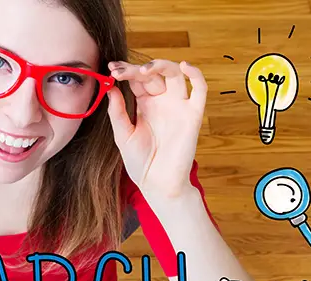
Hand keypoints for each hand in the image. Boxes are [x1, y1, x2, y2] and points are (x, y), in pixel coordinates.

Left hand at [105, 59, 206, 199]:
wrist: (157, 184)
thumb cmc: (140, 162)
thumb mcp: (123, 135)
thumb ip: (117, 112)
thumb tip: (110, 88)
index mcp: (145, 104)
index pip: (137, 79)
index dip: (125, 71)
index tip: (111, 69)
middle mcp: (162, 101)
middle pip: (153, 74)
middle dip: (136, 69)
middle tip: (120, 71)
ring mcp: (178, 106)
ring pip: (175, 74)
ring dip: (161, 66)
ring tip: (144, 70)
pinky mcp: (193, 114)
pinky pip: (200, 90)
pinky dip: (196, 75)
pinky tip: (184, 66)